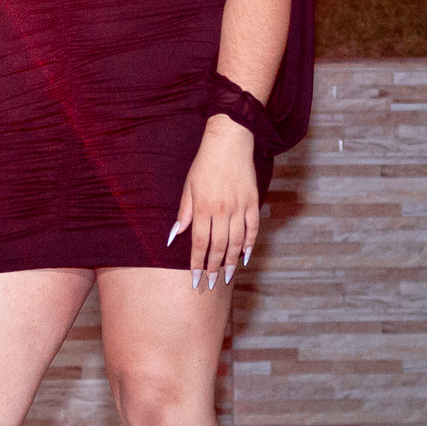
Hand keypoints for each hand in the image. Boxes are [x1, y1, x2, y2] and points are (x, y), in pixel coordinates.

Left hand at [170, 115, 258, 287]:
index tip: (195, 279)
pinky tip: (246, 257)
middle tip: (211, 284)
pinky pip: (253, 228)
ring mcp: (239, 206)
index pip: (198, 243)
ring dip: (232, 261)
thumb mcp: (188, 186)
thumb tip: (173, 235)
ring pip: (236, 241)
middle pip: (218, 246)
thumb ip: (184, 212)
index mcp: (203, 207)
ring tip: (228, 276)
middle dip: (213, 268)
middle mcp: (221, 210)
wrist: (229, 142)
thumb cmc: (205, 164)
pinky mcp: (253, 201)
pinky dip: (250, 244)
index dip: (197, 263)